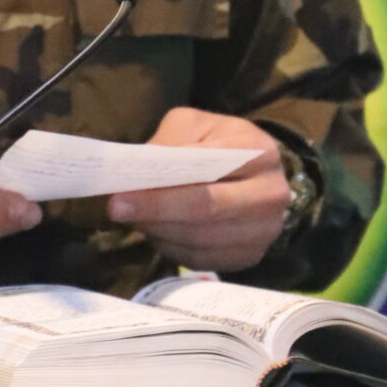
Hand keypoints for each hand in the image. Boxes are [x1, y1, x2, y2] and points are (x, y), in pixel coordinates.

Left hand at [105, 108, 290, 273]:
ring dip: (159, 231)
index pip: (206, 172)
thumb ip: (169, 143)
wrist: (256, 174)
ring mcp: (265, 230)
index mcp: (258, 152)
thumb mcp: (195, 126)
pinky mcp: (251, 255)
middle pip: (206, 211)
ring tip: (135, 218)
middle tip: (116, 210)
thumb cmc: (218, 144)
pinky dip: (172, 248)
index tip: (120, 195)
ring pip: (200, 240)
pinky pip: (202, 259)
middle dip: (155, 211)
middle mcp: (271, 193)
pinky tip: (157, 233)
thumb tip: (138, 174)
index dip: (162, 186)